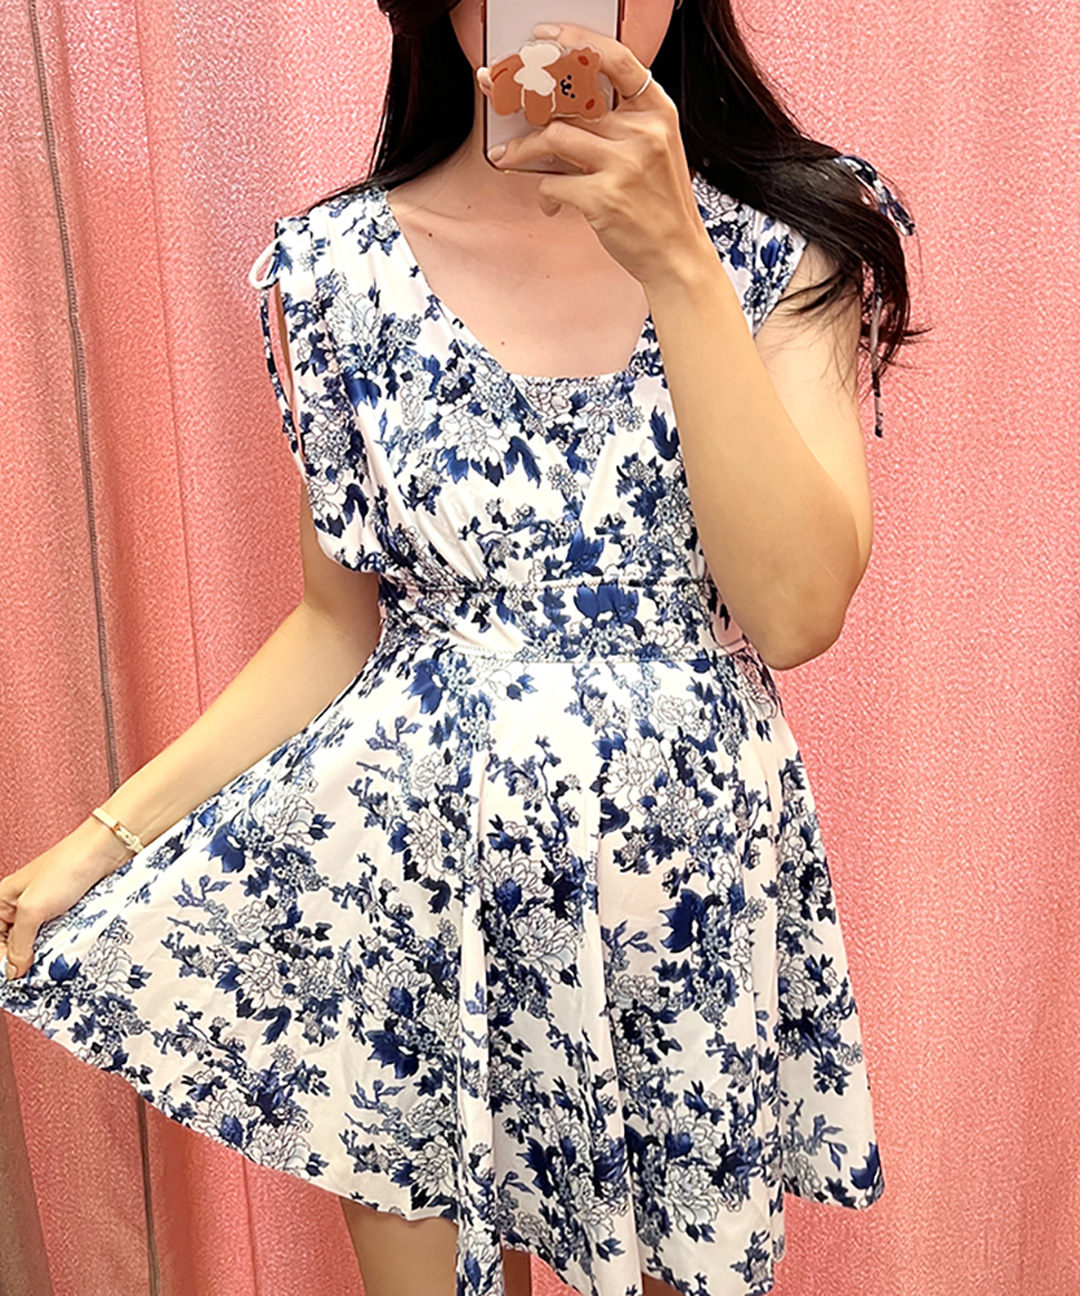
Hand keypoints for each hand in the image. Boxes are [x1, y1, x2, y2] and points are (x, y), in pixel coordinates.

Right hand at [0, 820, 130, 979]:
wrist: (106, 851)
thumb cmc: (66, 868)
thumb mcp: (32, 909)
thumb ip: (19, 941)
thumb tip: (12, 970)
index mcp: (4, 899)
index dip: (3, 958)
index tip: (16, 978)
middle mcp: (23, 903)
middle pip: (16, 942)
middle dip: (25, 958)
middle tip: (35, 975)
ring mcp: (47, 906)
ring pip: (39, 940)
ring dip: (45, 953)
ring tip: (52, 965)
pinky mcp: (69, 909)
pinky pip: (60, 934)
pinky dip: (62, 944)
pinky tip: (67, 952)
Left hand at [478, 21, 711, 288]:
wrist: (676, 255)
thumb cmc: (659, 203)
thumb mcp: (653, 150)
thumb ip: (619, 123)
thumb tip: (559, 105)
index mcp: (657, 112)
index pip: (614, 59)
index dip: (575, 40)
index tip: (542, 37)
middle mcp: (642, 132)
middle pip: (570, 98)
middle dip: (525, 93)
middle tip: (498, 94)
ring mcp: (624, 165)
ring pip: (553, 137)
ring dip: (521, 148)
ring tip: (507, 157)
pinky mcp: (603, 199)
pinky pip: (553, 183)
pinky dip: (543, 194)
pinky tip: (550, 204)